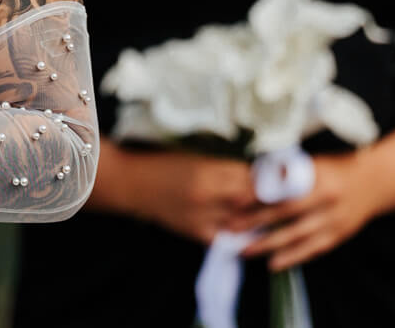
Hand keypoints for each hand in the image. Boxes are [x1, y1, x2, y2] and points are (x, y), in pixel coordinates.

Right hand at [120, 148, 260, 243]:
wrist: (132, 184)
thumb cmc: (161, 165)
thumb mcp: (194, 158)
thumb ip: (224, 168)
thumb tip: (254, 176)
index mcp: (205, 171)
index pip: (248, 176)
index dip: (259, 177)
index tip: (262, 178)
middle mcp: (206, 195)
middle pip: (249, 198)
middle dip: (257, 196)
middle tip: (259, 194)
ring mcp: (201, 217)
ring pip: (242, 219)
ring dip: (248, 215)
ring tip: (246, 209)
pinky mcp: (195, 232)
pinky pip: (226, 236)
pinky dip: (233, 231)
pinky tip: (233, 225)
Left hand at [241, 152, 379, 270]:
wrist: (373, 183)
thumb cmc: (333, 169)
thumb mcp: (311, 163)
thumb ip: (285, 171)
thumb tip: (251, 177)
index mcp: (318, 179)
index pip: (282, 189)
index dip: (257, 196)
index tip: (234, 201)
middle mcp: (327, 202)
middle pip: (287, 214)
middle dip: (256, 222)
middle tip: (230, 228)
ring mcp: (334, 221)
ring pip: (298, 236)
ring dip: (269, 245)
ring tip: (244, 250)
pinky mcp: (339, 236)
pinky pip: (313, 250)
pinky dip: (293, 258)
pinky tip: (273, 264)